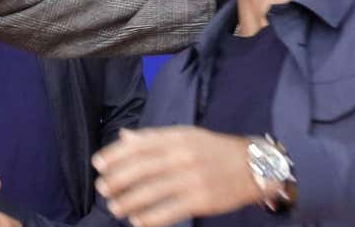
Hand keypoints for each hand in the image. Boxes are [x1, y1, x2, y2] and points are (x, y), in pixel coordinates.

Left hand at [92, 126, 260, 226]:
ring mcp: (192, 178)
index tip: (99, 164)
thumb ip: (154, 138)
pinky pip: (169, 210)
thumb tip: (124, 137)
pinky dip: (150, 217)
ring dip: (128, 200)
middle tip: (102, 188)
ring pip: (151, 191)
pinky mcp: (201, 199)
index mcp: (178, 136)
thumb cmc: (215, 150)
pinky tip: (137, 221)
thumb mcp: (186, 135)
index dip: (116, 154)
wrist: (255, 166)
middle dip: (118, 179)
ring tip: (114, 207)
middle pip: (141, 167)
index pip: (140, 144)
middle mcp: (183, 155)